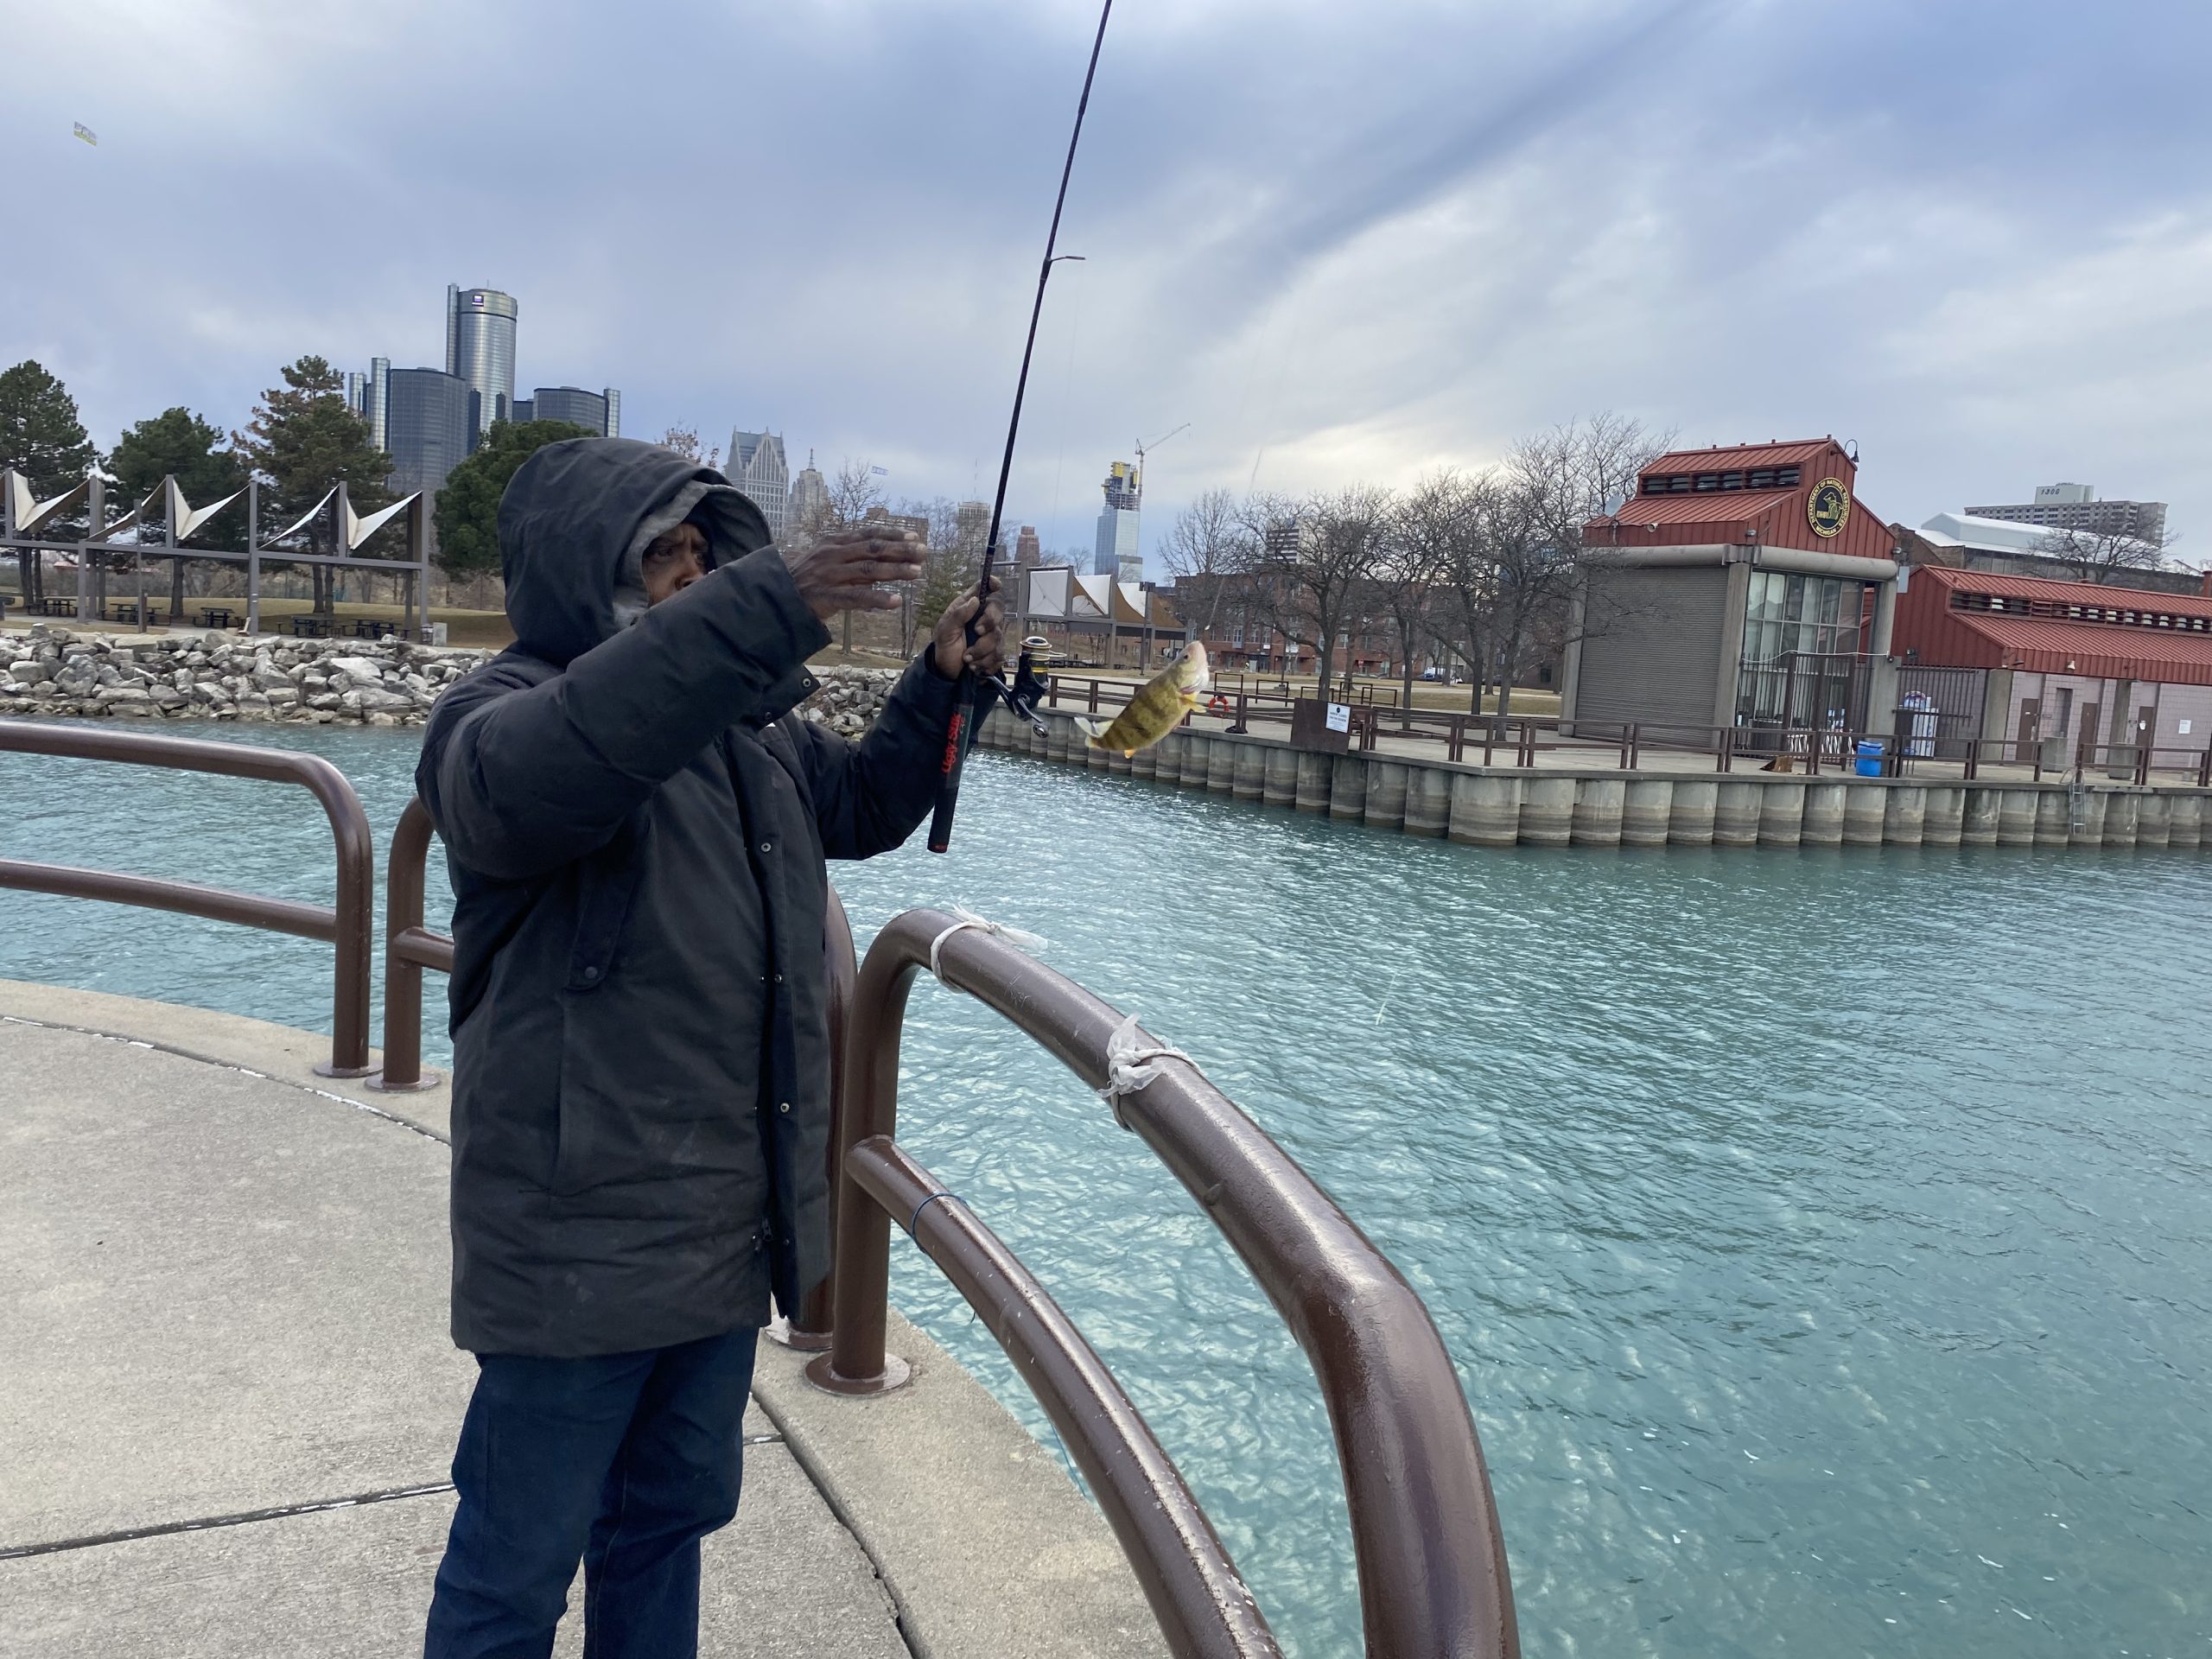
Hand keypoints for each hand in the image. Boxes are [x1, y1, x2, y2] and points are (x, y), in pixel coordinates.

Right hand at [780, 528, 924, 620]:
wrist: (777, 597)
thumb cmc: (807, 579)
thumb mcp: (827, 560)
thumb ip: (852, 557)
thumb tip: (883, 556)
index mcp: (834, 543)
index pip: (868, 535)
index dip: (892, 535)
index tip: (914, 536)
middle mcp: (832, 555)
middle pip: (872, 549)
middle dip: (900, 550)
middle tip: (923, 552)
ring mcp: (829, 575)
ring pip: (868, 571)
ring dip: (895, 571)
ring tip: (917, 572)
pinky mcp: (826, 596)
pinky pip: (856, 598)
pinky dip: (877, 599)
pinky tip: (896, 602)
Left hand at [933, 575, 1004, 679]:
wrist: (947, 670)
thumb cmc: (945, 646)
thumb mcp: (945, 630)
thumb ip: (958, 614)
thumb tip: (975, 600)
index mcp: (969, 607)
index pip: (984, 589)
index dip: (992, 584)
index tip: (995, 586)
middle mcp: (983, 618)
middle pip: (998, 611)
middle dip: (989, 622)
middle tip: (976, 632)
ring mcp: (992, 635)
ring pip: (998, 636)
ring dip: (982, 650)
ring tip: (967, 658)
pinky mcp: (996, 652)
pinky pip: (1000, 655)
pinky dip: (986, 663)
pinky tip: (974, 666)